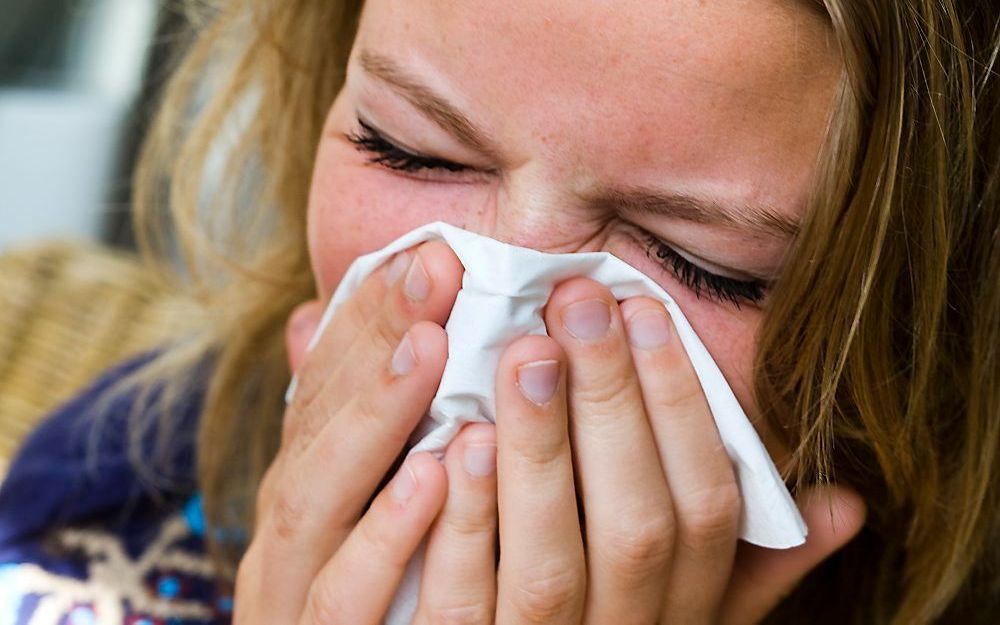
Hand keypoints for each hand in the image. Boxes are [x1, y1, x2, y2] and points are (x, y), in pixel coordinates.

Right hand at [233, 241, 468, 623]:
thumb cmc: (362, 597)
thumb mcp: (349, 504)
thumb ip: (344, 419)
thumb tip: (315, 318)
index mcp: (302, 492)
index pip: (321, 392)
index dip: (368, 319)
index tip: (428, 251)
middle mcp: (285, 536)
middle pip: (315, 427)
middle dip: (372, 344)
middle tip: (434, 267)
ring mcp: (293, 594)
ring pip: (319, 499)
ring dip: (374, 417)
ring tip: (429, 344)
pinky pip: (350, 595)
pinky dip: (389, 530)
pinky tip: (436, 469)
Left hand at [413, 278, 865, 623]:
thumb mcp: (691, 614)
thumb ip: (753, 567)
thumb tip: (847, 504)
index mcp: (682, 610)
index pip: (705, 506)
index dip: (679, 407)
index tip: (645, 309)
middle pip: (636, 524)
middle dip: (613, 407)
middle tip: (579, 301)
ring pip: (551, 564)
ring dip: (542, 453)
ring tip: (526, 352)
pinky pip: (463, 605)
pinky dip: (466, 525)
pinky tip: (455, 443)